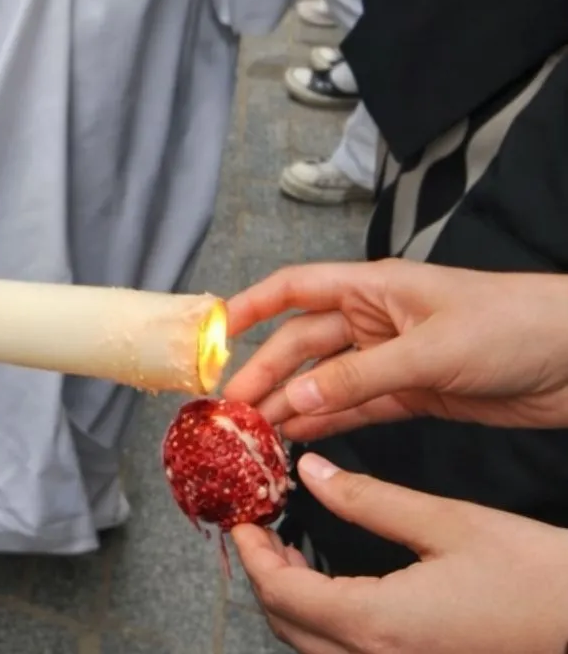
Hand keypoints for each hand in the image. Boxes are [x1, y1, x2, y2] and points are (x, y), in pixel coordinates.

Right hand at [221, 259, 567, 440]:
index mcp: (372, 288)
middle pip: (301, 345)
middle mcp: (373, 320)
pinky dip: (325, 424)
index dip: (249, 307)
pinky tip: (297, 439)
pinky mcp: (412, 394)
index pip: (294, 289)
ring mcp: (391, 358)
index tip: (212, 334)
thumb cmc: (514, 327)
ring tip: (252, 433)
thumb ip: (358, 377)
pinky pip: (354, 408)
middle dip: (264, 374)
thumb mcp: (430, 350)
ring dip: (290, 405)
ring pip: (323, 382)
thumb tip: (294, 400)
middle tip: (230, 410)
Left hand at [233, 453, 567, 653]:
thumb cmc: (535, 577)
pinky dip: (322, 624)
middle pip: (286, 625)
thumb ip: (368, 500)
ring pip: (311, 646)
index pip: (282, 591)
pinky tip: (335, 589)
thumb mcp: (448, 523)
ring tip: (290, 551)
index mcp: (377, 624)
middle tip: (261, 527)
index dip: (253, 551)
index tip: (241, 517)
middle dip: (264, 575)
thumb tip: (311, 472)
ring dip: (290, 602)